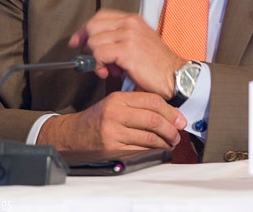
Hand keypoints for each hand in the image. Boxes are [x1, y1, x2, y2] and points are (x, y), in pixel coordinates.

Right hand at [37, 91, 186, 149]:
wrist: (73, 134)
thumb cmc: (98, 118)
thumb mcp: (116, 102)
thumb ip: (139, 104)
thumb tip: (171, 114)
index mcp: (118, 99)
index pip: (153, 101)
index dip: (171, 111)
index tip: (179, 120)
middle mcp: (115, 114)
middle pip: (153, 120)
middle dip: (170, 129)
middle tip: (176, 134)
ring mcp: (112, 132)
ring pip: (149, 137)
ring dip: (164, 142)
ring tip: (169, 143)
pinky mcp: (111, 149)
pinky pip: (139, 151)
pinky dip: (152, 152)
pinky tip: (157, 151)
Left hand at [69, 9, 185, 99]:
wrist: (174, 75)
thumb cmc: (156, 64)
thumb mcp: (138, 43)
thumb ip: (118, 39)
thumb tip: (92, 45)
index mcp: (133, 20)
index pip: (100, 15)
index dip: (85, 28)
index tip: (78, 41)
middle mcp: (130, 23)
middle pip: (92, 26)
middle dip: (87, 45)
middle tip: (95, 60)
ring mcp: (129, 35)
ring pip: (93, 42)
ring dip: (96, 59)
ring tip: (108, 68)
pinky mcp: (127, 50)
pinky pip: (99, 55)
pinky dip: (99, 66)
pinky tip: (109, 72)